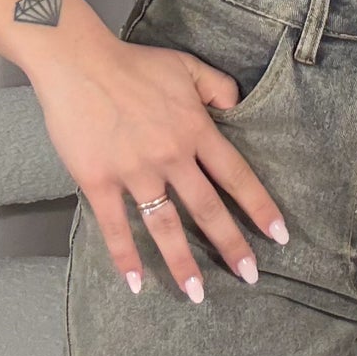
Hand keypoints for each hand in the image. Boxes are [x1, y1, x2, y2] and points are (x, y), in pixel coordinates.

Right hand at [26, 31, 288, 301]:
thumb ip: (218, 87)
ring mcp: (134, 171)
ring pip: (164, 225)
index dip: (259, 207)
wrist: (78, 61)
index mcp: (195, 129)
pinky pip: (115, 226)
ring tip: (197, 294)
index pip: (236, 175)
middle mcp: (171, 155)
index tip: (279, 236)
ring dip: (182, 262)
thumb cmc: (133, 63)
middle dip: (231, 245)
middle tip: (250, 276)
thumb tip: (238, 107)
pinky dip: (125, 257)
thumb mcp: (187, 65)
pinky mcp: (99, 180)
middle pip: (207, 208)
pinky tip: (136, 284)